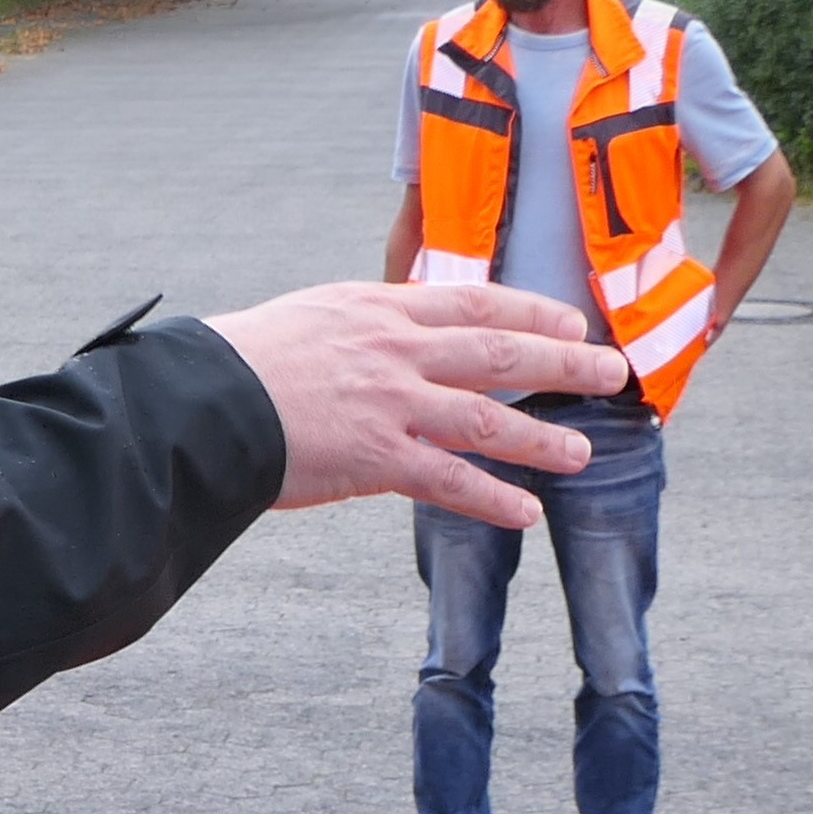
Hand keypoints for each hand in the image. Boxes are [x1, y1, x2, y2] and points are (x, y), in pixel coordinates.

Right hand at [201, 279, 624, 526]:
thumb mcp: (305, 320)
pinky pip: (451, 480)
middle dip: (564, 360)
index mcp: (375, 309)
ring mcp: (391, 402)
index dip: (529, 310)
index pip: (471, 300)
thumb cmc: (233, 363)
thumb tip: (374, 339)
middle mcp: (394, 349)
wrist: (200, 400)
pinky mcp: (377, 456)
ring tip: (583, 453)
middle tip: (612, 371)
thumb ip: (353, 330)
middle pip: (500, 350)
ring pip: (489, 417)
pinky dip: (494, 498)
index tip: (568, 319)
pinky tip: (525, 512)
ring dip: (543, 437)